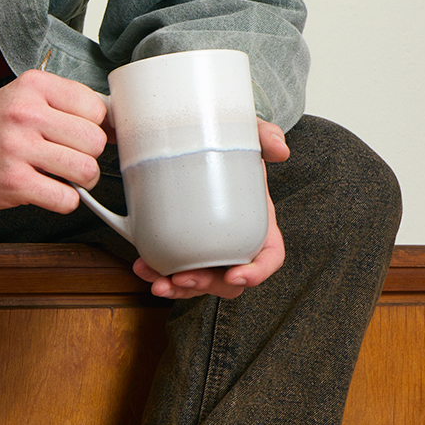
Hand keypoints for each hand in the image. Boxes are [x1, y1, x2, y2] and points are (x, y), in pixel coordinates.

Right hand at [0, 69, 107, 212]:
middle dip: (91, 156)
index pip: (96, 108)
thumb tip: (119, 126)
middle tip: (73, 158)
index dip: (96, 126)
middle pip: (95, 141)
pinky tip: (49, 190)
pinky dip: (66, 200)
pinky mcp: (13, 182)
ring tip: (65, 176)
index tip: (81, 135)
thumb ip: (68, 105)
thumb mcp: (28, 97)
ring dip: (83, 180)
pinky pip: (66, 198)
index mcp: (34, 86)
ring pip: (86, 170)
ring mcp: (18, 148)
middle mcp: (25, 113)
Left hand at [133, 121, 288, 299]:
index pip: (269, 258)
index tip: (236, 276)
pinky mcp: (183, 247)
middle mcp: (236, 243)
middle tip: (183, 277)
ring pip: (199, 281)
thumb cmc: (228, 147)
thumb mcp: (248, 136)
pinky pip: (174, 269)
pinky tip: (143, 267)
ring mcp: (209, 249)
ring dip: (179, 288)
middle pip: (229, 280)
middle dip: (206, 285)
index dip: (257, 272)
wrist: (198, 145)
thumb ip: (266, 135)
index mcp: (259, 224)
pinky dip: (158, 274)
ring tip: (157, 282)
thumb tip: (280, 150)